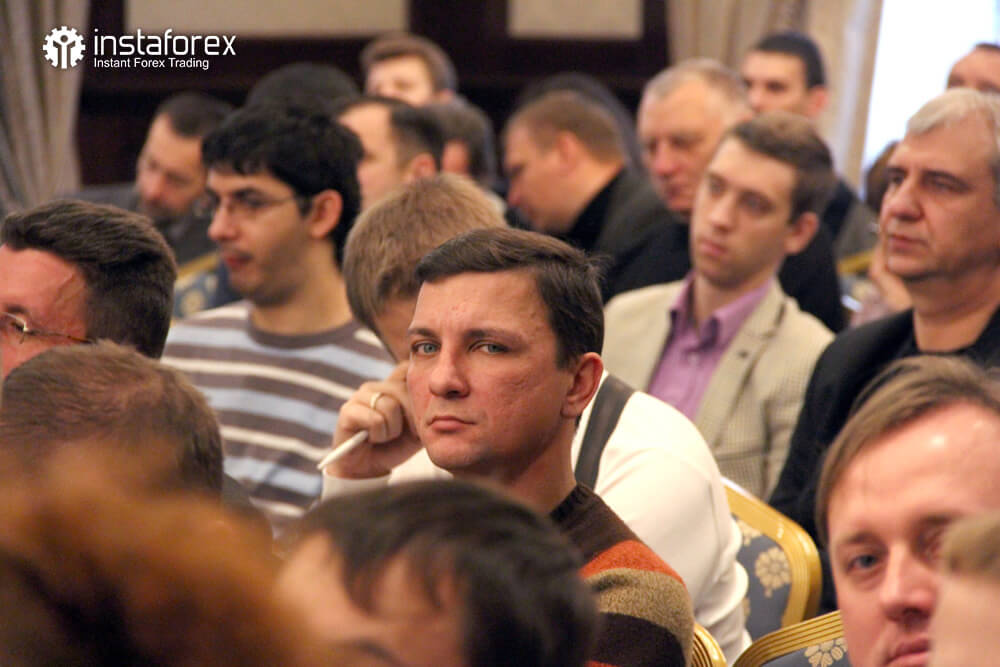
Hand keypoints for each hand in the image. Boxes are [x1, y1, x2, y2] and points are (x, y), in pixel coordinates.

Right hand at [325, 361, 420, 478]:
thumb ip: (426, 409)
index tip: (419, 413)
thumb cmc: (395, 447)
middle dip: (409, 418)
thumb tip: (437, 397)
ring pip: (389, 405)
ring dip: (392, 430)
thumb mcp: (419, 427)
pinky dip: (379, 435)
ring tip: (383, 437)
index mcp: (393, 386)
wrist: (368, 469)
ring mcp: (360, 396)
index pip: (407, 368)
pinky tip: (371, 439)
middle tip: (400, 434)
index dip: (417, 387)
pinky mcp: (348, 410)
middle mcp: (376, 386)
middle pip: (404, 390)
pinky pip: (375, 419)